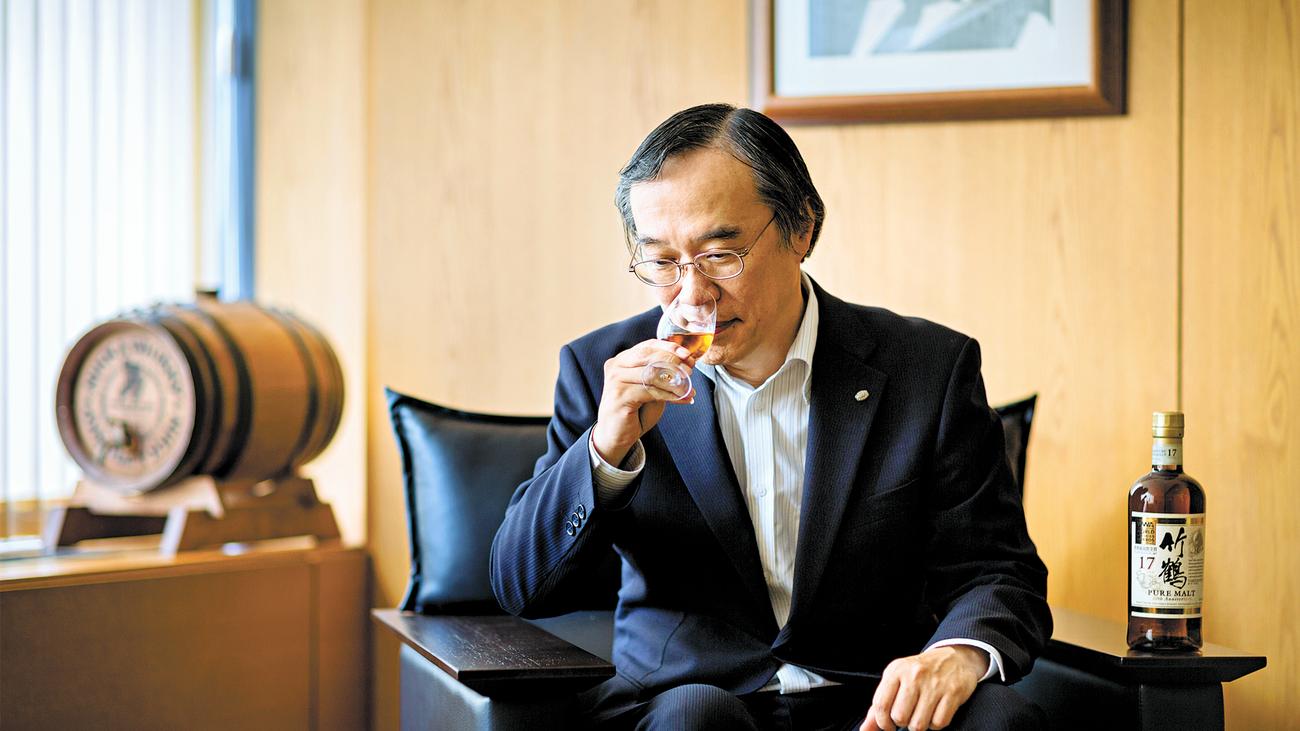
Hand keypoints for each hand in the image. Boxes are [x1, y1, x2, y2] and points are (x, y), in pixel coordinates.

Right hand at [592, 339, 696, 465]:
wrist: (616, 435)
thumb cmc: (635, 410)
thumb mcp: (650, 387)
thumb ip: (661, 374)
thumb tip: (686, 362)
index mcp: (623, 360)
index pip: (648, 346)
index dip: (669, 347)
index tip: (687, 354)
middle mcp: (616, 366)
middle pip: (649, 356)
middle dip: (673, 362)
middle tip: (690, 371)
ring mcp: (616, 381)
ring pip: (651, 374)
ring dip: (674, 381)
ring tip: (689, 388)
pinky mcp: (619, 396)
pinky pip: (650, 391)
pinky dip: (670, 395)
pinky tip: (682, 399)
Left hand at [860, 645, 984, 730]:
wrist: (953, 657)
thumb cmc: (920, 672)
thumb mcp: (896, 680)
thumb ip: (879, 705)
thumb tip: (865, 729)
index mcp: (896, 671)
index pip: (881, 704)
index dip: (882, 722)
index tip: (888, 725)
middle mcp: (914, 675)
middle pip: (900, 717)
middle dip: (903, 722)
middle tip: (908, 714)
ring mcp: (934, 684)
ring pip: (918, 724)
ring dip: (919, 724)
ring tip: (921, 713)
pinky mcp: (952, 693)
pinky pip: (938, 723)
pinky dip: (935, 724)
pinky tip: (934, 712)